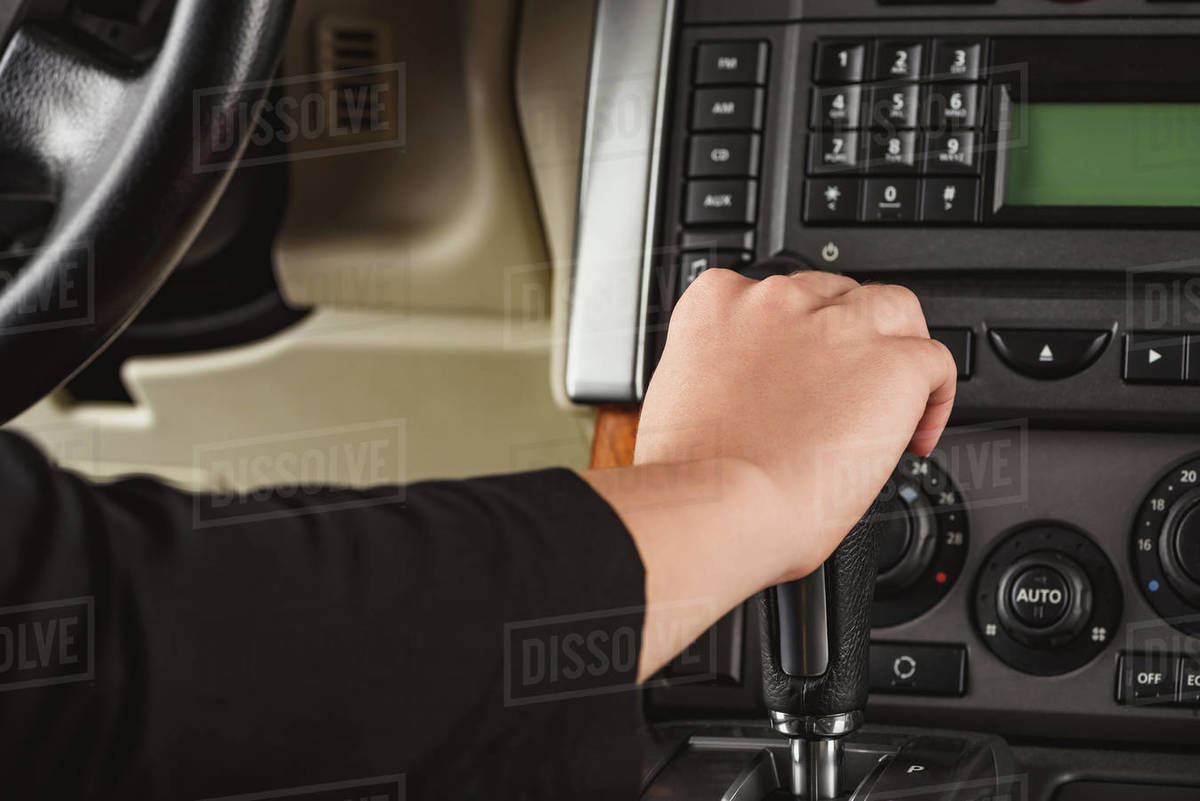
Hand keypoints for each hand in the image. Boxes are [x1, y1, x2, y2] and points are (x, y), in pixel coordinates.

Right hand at [583, 268, 956, 679]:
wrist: (715, 505)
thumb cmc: (690, 476)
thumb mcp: (682, 402)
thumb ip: (718, 381)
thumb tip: (743, 406)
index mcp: (716, 305)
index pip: (769, 298)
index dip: (794, 339)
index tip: (799, 376)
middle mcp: (776, 302)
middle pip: (835, 297)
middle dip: (846, 340)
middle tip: (846, 393)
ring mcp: (837, 326)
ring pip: (893, 312)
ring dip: (895, 352)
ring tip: (891, 403)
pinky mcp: (890, 362)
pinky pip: (935, 362)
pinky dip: (933, 401)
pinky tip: (912, 437)